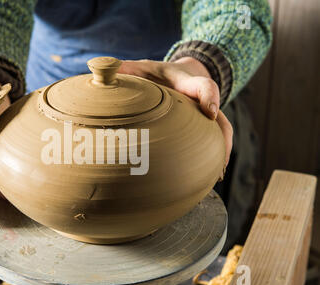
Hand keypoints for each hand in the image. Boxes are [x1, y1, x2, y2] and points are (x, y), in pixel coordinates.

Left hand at [118, 57, 232, 166]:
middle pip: (220, 118)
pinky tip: (207, 177)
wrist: (178, 75)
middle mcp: (199, 101)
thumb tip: (102, 71)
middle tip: (218, 159)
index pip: (203, 86)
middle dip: (221, 137)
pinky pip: (212, 141)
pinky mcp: (201, 127)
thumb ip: (125, 70)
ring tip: (215, 176)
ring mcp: (203, 116)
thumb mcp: (142, 67)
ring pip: (221, 132)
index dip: (208, 97)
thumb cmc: (157, 74)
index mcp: (185, 82)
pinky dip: (212, 158)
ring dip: (220, 153)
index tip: (209, 112)